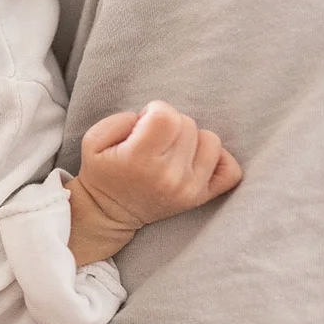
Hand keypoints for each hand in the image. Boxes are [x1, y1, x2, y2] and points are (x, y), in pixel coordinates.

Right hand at [66, 101, 242, 264]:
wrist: (108, 213)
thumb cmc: (101, 172)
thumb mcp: (93, 140)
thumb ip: (121, 119)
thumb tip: (152, 118)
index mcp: (139, 160)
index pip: (166, 116)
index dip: (154, 110)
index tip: (144, 122)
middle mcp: (169, 176)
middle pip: (187, 124)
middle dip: (169, 124)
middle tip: (153, 139)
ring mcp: (189, 189)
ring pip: (210, 140)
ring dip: (191, 139)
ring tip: (171, 149)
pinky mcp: (201, 197)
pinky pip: (231, 170)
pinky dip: (218, 159)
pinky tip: (195, 158)